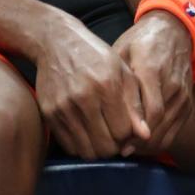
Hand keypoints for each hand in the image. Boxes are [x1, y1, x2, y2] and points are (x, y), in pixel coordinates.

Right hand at [33, 13, 150, 159]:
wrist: (56, 43)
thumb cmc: (95, 56)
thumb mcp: (122, 72)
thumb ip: (135, 104)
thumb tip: (145, 135)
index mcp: (106, 86)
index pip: (124, 132)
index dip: (129, 134)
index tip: (128, 128)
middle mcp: (83, 99)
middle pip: (106, 146)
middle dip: (115, 146)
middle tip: (115, 135)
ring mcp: (63, 108)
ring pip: (87, 151)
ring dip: (98, 149)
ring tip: (101, 135)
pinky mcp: (49, 114)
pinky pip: (69, 146)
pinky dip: (81, 146)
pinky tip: (86, 132)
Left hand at [112, 13, 194, 156]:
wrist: (173, 31)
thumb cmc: (139, 42)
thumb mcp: (121, 54)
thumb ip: (119, 83)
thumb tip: (113, 115)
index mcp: (153, 71)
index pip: (151, 111)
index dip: (135, 133)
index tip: (119, 145)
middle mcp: (173, 86)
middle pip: (158, 126)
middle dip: (138, 144)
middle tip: (117, 151)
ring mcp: (183, 96)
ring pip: (167, 133)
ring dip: (147, 146)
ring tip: (126, 149)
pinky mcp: (187, 103)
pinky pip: (174, 131)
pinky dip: (158, 141)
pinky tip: (140, 143)